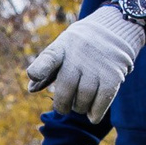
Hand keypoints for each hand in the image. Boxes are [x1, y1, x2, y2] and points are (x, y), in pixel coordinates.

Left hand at [25, 4, 143, 122]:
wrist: (114, 30)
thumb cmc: (80, 46)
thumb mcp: (62, 50)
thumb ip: (46, 69)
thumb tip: (31, 89)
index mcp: (62, 48)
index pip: (49, 57)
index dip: (41, 68)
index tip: (33, 75)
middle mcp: (79, 55)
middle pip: (66, 88)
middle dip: (62, 105)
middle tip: (63, 108)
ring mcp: (97, 65)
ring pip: (83, 99)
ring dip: (79, 108)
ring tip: (79, 105)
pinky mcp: (113, 75)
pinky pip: (102, 101)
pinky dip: (95, 112)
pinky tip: (92, 114)